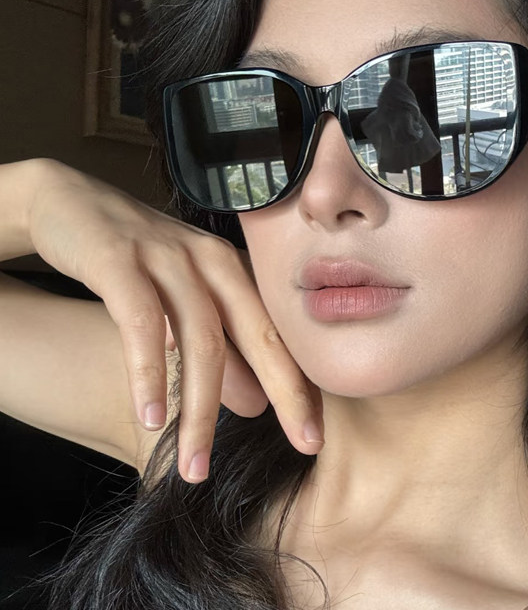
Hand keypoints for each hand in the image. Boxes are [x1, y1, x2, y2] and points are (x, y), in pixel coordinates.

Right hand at [26, 159, 322, 481]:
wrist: (71, 204)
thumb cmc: (138, 261)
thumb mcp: (184, 305)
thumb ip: (220, 349)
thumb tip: (256, 403)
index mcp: (234, 270)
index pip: (279, 332)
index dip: (300, 384)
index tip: (315, 435)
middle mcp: (211, 260)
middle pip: (260, 331)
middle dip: (286, 393)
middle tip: (305, 446)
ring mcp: (168, 257)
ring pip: (202, 338)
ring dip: (202, 409)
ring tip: (195, 466)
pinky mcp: (120, 260)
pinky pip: (142, 324)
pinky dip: (148, 373)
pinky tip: (150, 418)